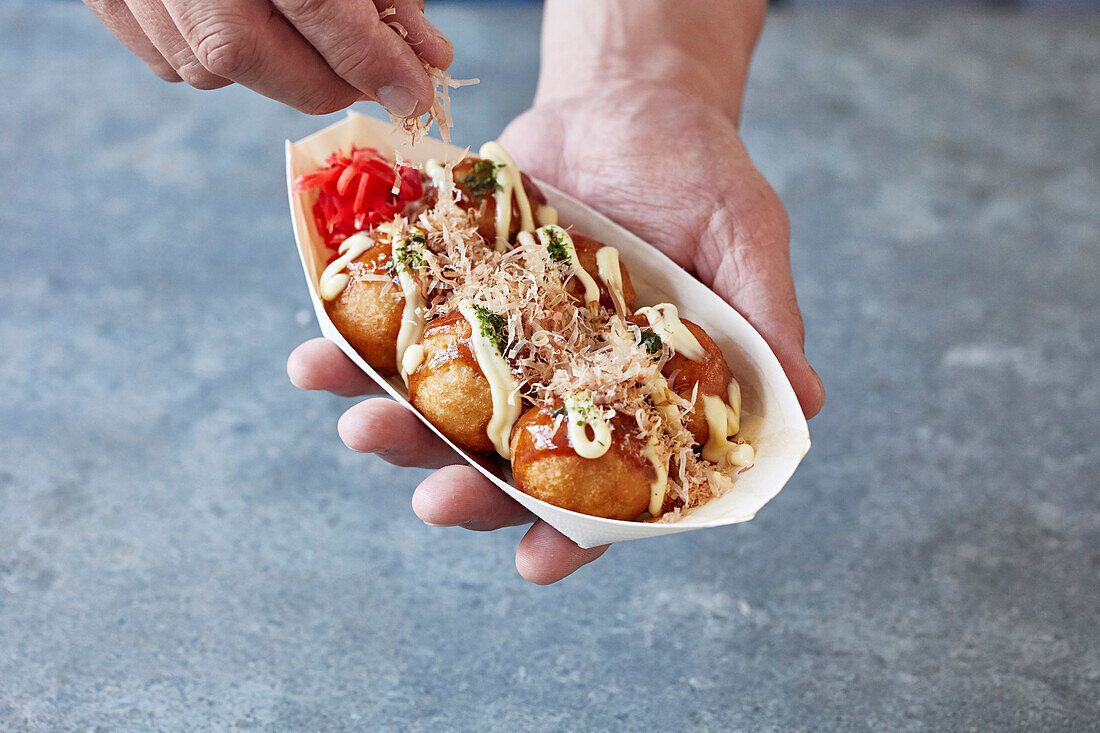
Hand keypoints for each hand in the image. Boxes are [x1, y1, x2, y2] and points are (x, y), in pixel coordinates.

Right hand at [82, 0, 451, 115]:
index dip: (380, 68)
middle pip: (268, 66)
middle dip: (330, 81)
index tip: (413, 94)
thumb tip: (426, 55)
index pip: (328, 22)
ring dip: (271, 66)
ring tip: (295, 27)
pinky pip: (173, 61)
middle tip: (365, 72)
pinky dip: (215, 54)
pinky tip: (236, 14)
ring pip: (218, 73)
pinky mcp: (106, 1)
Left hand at [288, 83, 823, 584]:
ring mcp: (500, 345)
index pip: (608, 488)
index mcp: (634, 396)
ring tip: (358, 423)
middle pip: (508, 463)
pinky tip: (312, 352)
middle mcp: (560, 386)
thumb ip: (763, 320)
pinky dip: (351, 346)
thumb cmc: (699, 174)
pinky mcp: (454, 297)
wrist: (625, 100)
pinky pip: (399, 332)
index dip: (576, 532)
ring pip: (442, 410)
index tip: (538, 563)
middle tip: (433, 498)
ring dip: (397, 426)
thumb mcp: (744, 239)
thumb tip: (804, 405)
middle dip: (467, 488)